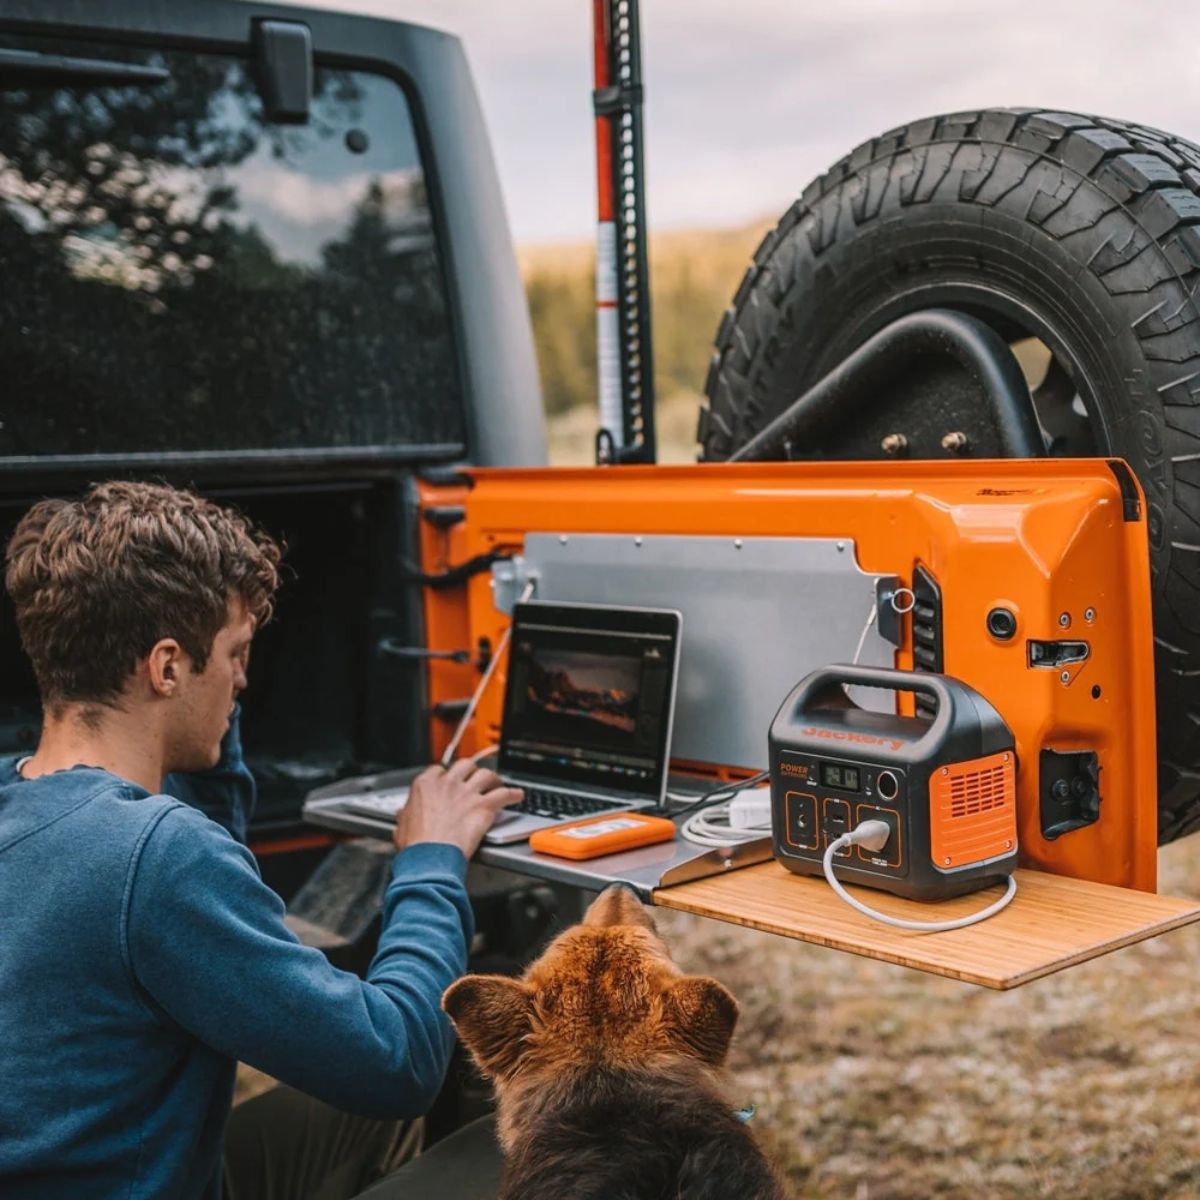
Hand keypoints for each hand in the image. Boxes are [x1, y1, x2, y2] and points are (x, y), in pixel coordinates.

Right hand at [393, 759, 522, 858]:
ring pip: (486, 774)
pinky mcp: (483, 806)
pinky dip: (514, 794)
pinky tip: (518, 795)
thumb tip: (404, 814)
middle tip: (476, 778)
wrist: (430, 858)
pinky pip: (504, 794)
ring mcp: (467, 793)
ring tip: (498, 783)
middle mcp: (448, 784)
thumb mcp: (401, 826)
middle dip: (472, 770)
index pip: (440, 770)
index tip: (451, 782)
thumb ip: (405, 815)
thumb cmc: (416, 846)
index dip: (448, 776)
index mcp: (426, 785)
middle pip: (466, 765)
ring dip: (494, 778)